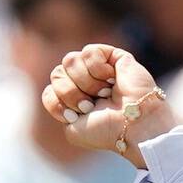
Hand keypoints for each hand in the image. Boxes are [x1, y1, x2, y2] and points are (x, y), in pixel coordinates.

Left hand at [39, 44, 180, 167]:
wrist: (133, 125)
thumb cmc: (107, 130)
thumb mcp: (72, 128)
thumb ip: (55, 106)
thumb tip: (53, 86)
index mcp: (74, 99)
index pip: (49, 91)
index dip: (58, 103)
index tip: (76, 116)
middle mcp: (83, 81)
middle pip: (57, 74)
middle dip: (71, 93)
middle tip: (91, 105)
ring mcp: (97, 67)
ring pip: (69, 60)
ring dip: (85, 83)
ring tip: (104, 94)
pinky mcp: (112, 55)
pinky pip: (89, 51)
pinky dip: (97, 69)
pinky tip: (112, 80)